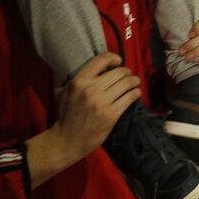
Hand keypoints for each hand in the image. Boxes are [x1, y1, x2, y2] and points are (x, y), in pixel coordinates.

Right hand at [28, 53, 140, 187]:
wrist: (66, 141)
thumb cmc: (64, 115)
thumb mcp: (63, 92)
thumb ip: (75, 79)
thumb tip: (90, 67)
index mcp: (79, 81)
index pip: (102, 59)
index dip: (114, 57)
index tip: (118, 62)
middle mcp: (91, 89)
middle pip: (119, 72)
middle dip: (127, 72)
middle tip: (128, 75)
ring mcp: (102, 102)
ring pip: (127, 83)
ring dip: (134, 81)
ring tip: (134, 82)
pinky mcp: (111, 115)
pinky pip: (129, 98)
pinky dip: (135, 93)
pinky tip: (135, 93)